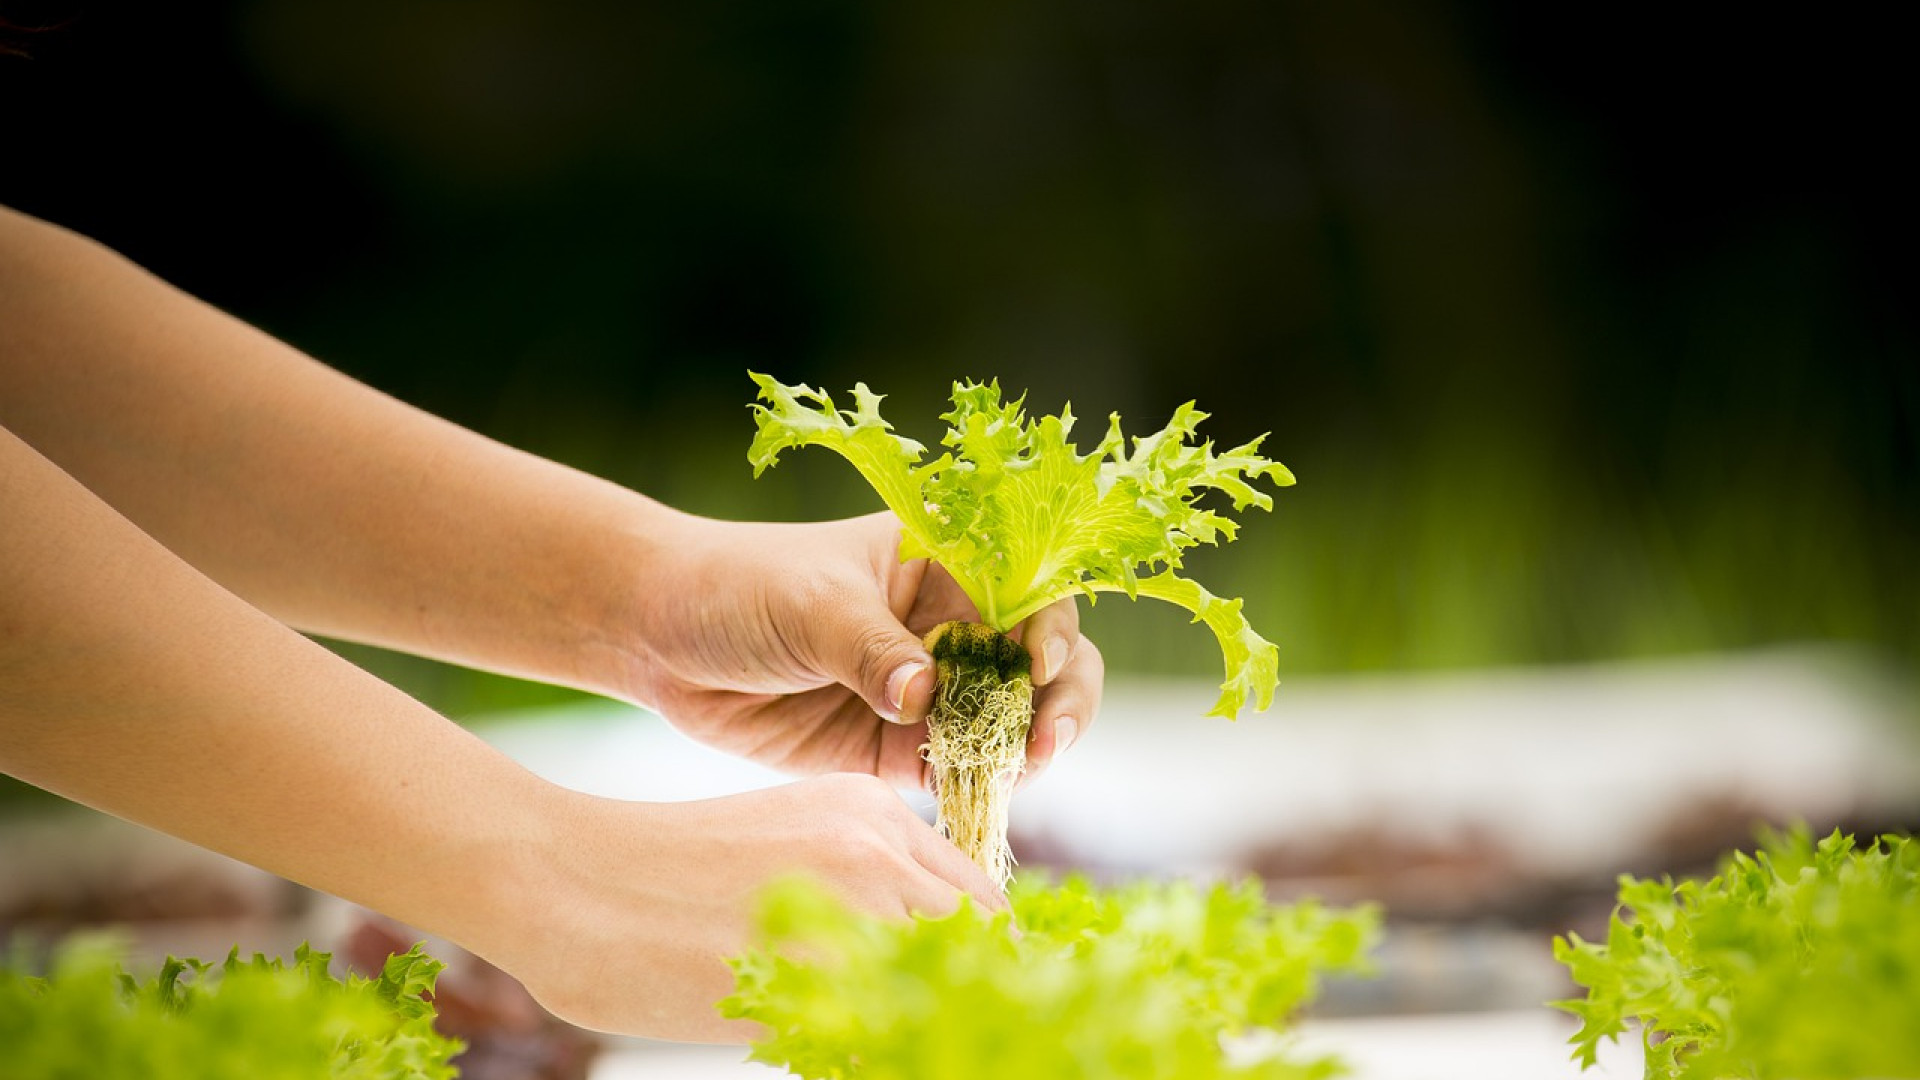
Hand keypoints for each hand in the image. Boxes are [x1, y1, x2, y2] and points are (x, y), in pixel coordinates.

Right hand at [497, 774, 1003, 1041]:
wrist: (569, 878)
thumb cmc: (666, 873)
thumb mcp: (788, 841)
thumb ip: (863, 882)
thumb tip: (923, 957)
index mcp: (874, 812)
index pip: (979, 901)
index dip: (979, 960)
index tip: (961, 1000)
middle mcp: (878, 851)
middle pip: (981, 945)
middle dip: (967, 996)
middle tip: (930, 1032)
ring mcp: (850, 910)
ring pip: (941, 991)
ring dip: (921, 1024)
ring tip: (867, 1034)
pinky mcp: (810, 975)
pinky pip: (878, 1036)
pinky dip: (868, 1051)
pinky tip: (821, 1047)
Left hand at [613, 511, 1103, 789]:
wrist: (660, 637)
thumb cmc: (740, 587)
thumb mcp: (810, 605)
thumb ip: (870, 649)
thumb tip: (925, 696)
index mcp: (945, 562)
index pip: (1028, 593)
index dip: (1050, 631)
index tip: (1037, 667)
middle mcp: (950, 625)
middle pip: (1039, 663)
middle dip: (1058, 702)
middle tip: (1045, 743)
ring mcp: (928, 689)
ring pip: (1007, 724)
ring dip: (1021, 751)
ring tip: (1012, 774)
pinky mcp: (895, 746)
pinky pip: (956, 770)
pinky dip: (974, 786)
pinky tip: (973, 798)